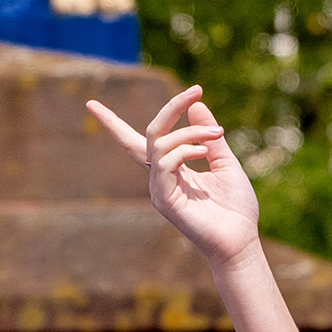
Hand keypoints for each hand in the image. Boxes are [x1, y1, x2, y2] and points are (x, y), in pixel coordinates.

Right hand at [88, 83, 262, 272]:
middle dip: (170, 108)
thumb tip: (197, 104)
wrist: (241, 241)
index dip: (112, 124)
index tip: (91, 104)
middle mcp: (160, 178)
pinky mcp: (165, 201)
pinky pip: (164, 164)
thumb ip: (209, 135)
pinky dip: (184, 151)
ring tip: (218, 136)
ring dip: (190, 132)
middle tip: (196, 90)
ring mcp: (160, 190)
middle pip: (150, 134)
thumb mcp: (226, 163)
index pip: (135, 142)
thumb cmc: (235, 207)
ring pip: (160, 145)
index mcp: (171, 169)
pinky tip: (204, 151)